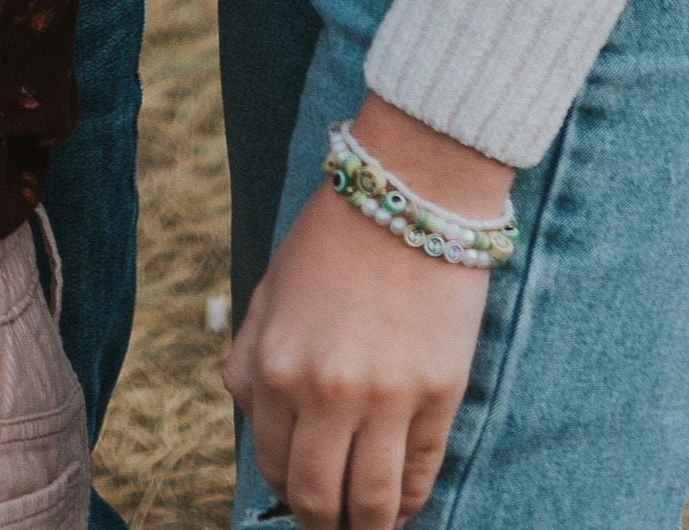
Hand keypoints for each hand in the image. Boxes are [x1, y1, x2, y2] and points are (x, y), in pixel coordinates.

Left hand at [224, 102, 502, 527]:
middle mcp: (325, 392)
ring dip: (370, 525)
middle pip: (320, 499)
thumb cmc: (332, 239)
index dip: (285, 493)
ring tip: (370, 523)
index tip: (298, 498)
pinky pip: (422, 474)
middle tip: (331, 524)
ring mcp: (386, 398)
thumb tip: (253, 420)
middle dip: (324, 523)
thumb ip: (250, 359)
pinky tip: (406, 500)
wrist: (408, 192)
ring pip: (375, 504)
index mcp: (275, 366)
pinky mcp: (438, 395)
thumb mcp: (268, 292)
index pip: (273, 466)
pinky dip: (413, 499)